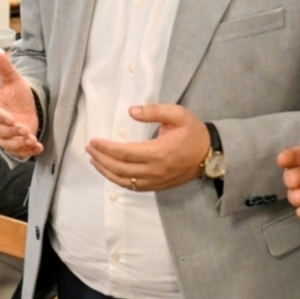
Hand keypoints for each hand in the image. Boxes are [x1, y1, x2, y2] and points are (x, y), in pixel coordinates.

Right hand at [0, 52, 40, 157]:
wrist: (24, 105)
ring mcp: (3, 136)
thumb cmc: (15, 92)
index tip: (13, 121)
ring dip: (21, 144)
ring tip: (33, 141)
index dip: (3, 119)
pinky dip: (28, 152)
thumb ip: (6, 69)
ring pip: (8, 144)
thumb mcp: (13, 80)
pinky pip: (17, 151)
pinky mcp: (14, 143)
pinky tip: (38, 148)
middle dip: (14, 134)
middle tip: (26, 131)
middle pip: (1, 133)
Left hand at [87, 104, 209, 193]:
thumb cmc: (193, 133)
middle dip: (101, 158)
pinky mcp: (157, 187)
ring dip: (105, 171)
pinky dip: (117, 180)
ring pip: (123, 181)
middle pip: (119, 168)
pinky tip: (109, 172)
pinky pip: (132, 187)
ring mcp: (155, 181)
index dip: (106, 148)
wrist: (210, 155)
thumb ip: (154, 111)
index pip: (124, 153)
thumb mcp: (178, 114)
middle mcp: (154, 170)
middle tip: (89, 149)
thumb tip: (131, 112)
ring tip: (94, 160)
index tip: (93, 141)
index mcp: (158, 152)